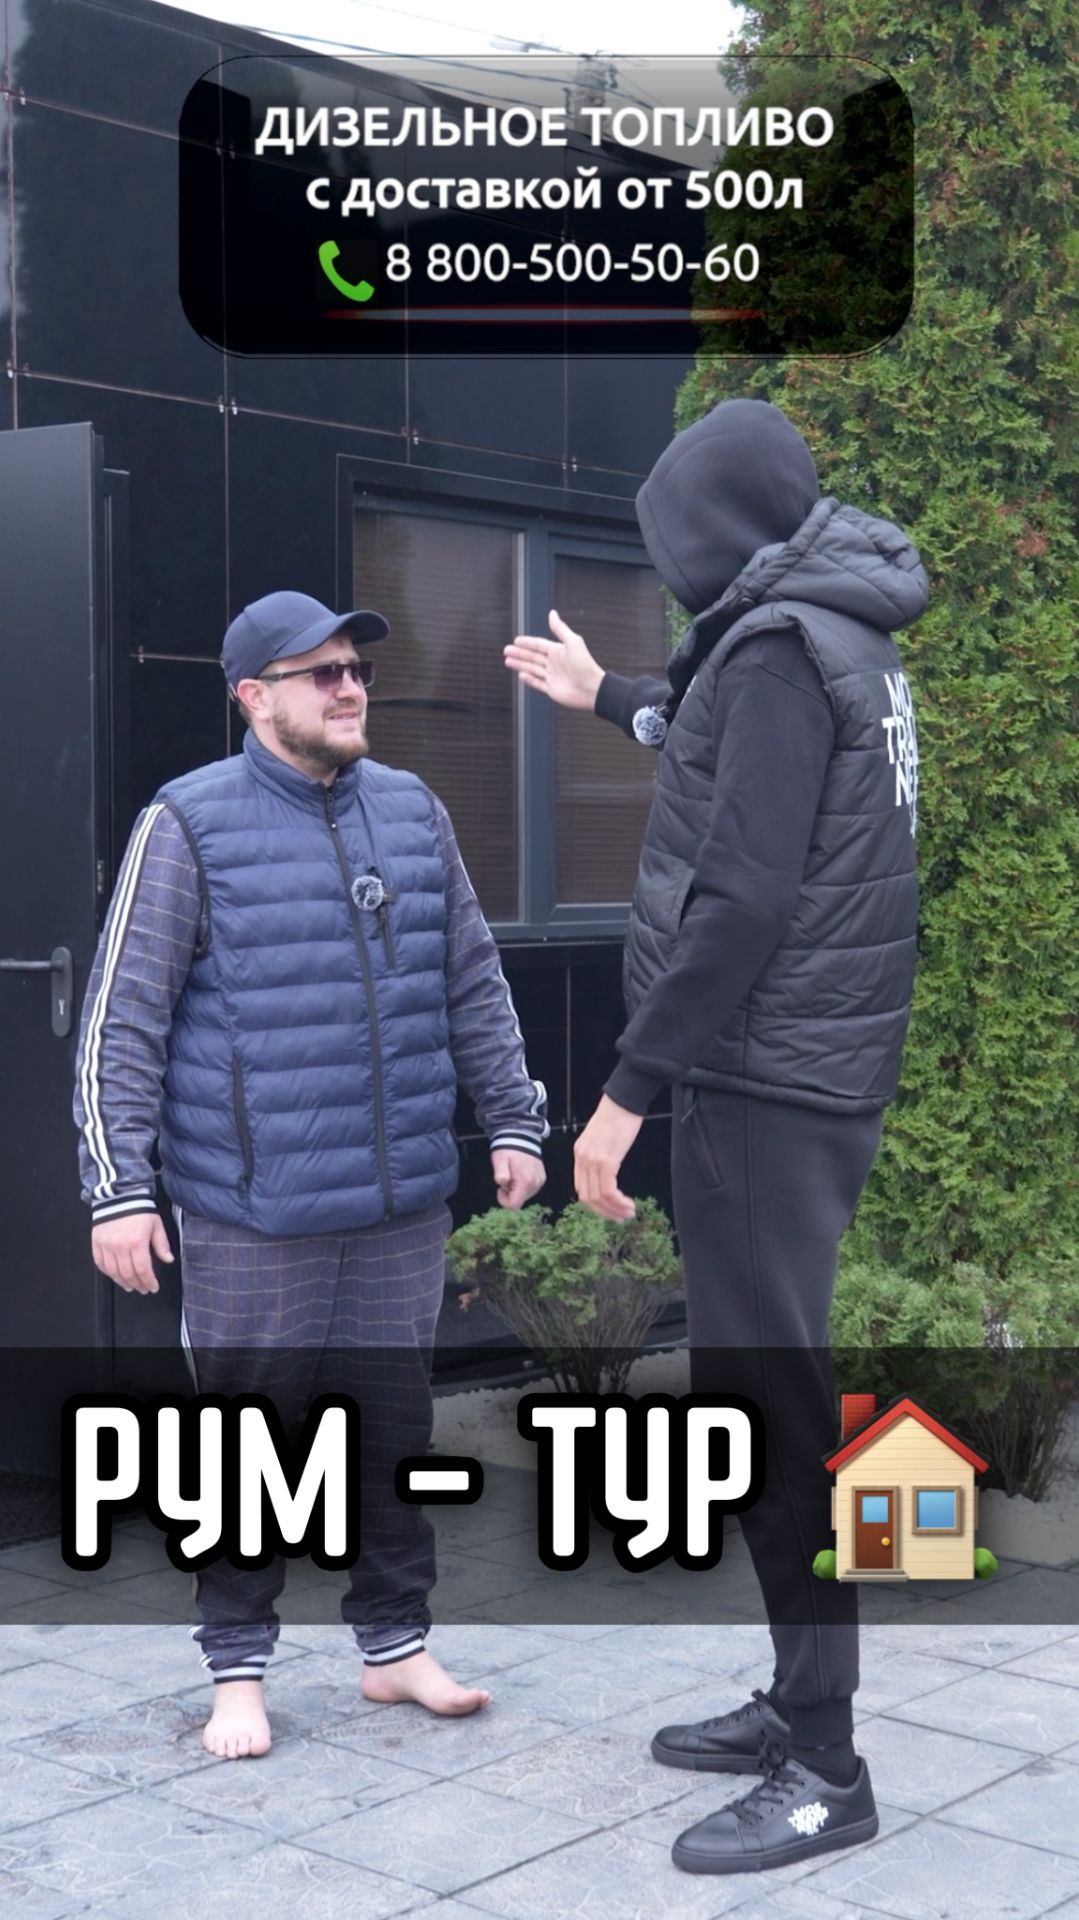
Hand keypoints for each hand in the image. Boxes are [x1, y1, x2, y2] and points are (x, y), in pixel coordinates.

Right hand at [91, 1212, 172, 1293]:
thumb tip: (168, 1259)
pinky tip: (115, 1276)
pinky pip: (100, 1263)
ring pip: (113, 1272)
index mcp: (137, 1242)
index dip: (149, 1282)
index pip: (143, 1270)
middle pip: (128, 1274)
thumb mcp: (156, 1225)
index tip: (153, 1287)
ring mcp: (106, 1245)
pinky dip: (108, 1273)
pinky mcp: (96, 1243)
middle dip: (137, 1285)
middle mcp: (120, 1246)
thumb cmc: (138, 1209)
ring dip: (122, 1282)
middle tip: (143, 1288)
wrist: (119, 1196)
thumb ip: (162, 1244)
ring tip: (130, 1286)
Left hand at [491, 1148, 546, 1209]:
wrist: (522, 1137)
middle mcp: (535, 1184)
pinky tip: (520, 1173)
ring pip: (525, 1195)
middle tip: (507, 1177)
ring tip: (513, 1174)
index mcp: (525, 1181)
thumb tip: (502, 1182)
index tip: (500, 1188)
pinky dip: (524, 1185)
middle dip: (511, 1192)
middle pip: (520, 1200)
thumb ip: (501, 1173)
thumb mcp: (500, 1160)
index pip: (514, 1205)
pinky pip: (531, 1188)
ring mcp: (540, 1181)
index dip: (504, 1200)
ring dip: (517, 1189)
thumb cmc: (509, 1149)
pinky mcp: (542, 1178)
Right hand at [503, 609, 603, 710]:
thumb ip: (560, 628)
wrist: (592, 688)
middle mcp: (554, 663)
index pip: (538, 645)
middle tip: (506, 650)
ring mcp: (552, 676)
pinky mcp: (552, 689)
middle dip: (519, 653)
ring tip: (507, 661)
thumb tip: (552, 613)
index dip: (527, 643)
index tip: (516, 640)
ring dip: (520, 665)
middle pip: (532, 657)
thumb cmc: (585, 664)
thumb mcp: (572, 642)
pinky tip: (521, 675)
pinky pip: (537, 683)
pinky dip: (529, 680)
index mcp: (558, 651)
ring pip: (532, 669)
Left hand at [573, 1095, 641, 1220]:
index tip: (612, 1211)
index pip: (581, 1189)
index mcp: (579, 1154)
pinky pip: (608, 1189)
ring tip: (629, 1212)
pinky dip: (618, 1201)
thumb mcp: (602, 1139)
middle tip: (622, 1217)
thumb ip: (600, 1156)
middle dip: (605, 1212)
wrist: (624, 1100)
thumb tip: (607, 1175)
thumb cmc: (618, 1116)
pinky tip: (629, 1203)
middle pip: (587, 1198)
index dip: (596, 1206)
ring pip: (598, 1196)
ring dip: (614, 1209)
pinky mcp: (606, 1159)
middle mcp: (582, 1159)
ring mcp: (593, 1160)